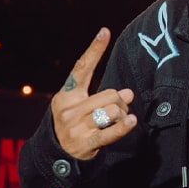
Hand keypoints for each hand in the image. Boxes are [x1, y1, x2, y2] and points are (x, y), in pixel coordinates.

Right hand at [50, 28, 136, 159]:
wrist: (57, 156)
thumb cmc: (75, 125)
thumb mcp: (82, 107)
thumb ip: (103, 96)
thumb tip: (128, 93)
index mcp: (66, 95)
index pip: (82, 68)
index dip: (94, 50)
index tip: (105, 31)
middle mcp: (68, 109)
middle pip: (109, 94)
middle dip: (120, 101)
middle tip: (120, 110)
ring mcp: (76, 127)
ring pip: (113, 111)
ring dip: (121, 116)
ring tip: (117, 121)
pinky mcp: (84, 143)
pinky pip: (110, 132)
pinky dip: (123, 126)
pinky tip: (131, 121)